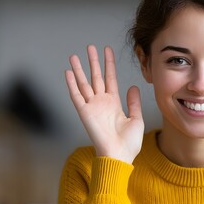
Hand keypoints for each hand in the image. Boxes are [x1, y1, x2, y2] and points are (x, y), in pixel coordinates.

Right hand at [65, 45, 143, 163]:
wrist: (119, 156)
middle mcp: (101, 103)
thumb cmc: (129, 143)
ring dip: (79, 70)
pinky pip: (76, 96)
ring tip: (74, 55)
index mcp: (114, 104)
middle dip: (93, 62)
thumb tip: (133, 87)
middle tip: (90, 47)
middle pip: (96, 77)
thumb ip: (133, 102)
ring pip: (84, 83)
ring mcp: (92, 107)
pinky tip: (68, 72)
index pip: (110, 79)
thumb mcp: (136, 119)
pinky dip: (71, 84)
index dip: (108, 65)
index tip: (107, 50)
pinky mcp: (84, 113)